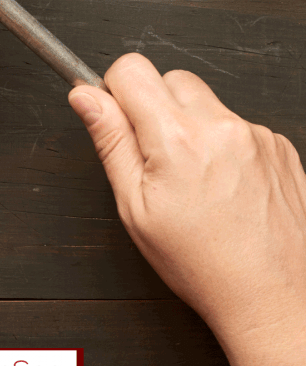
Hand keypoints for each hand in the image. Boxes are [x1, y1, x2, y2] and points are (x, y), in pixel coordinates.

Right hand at [69, 54, 305, 365]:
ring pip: (207, 102)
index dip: (115, 90)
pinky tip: (225, 185)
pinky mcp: (279, 145)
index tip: (119, 116)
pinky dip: (226, 144)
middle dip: (156, 106)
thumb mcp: (135, 207)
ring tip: (196, 179)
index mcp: (178, 139)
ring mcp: (256, 134)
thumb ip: (110, 140)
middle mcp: (221, 126)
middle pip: (171, 78)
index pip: (131, 68)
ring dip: (194, 126)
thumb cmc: (203, 263)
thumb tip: (86, 97)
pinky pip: (238, 124)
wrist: (271, 296)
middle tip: (159, 158)